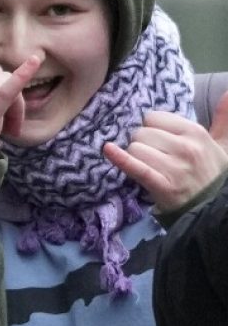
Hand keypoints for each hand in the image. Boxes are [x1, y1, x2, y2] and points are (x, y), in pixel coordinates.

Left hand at [103, 90, 227, 211]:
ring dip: (135, 157)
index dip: (151, 128)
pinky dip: (120, 158)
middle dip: (141, 144)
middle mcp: (185, 147)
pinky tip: (108, 150)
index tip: (157, 140)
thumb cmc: (212, 173)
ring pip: (135, 148)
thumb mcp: (223, 145)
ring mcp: (173, 167)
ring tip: (149, 167)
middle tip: (153, 156)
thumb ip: (224, 119)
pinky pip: (135, 166)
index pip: (153, 118)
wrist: (213, 207)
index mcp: (196, 132)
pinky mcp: (162, 185)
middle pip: (141, 133)